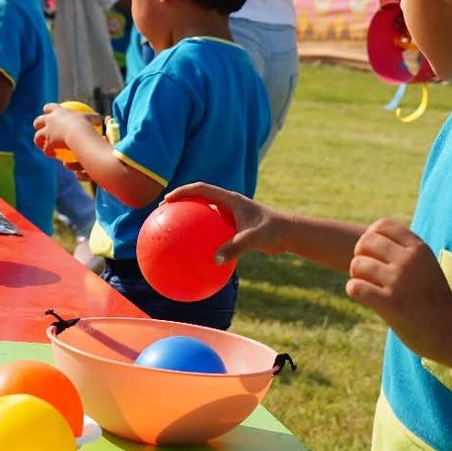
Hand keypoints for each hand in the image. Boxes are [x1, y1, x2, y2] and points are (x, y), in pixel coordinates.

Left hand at [33, 103, 93, 167]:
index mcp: (59, 111)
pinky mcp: (48, 143)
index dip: (48, 109)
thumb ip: (95, 119)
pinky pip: (46, 149)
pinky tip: (51, 155)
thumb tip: (103, 118)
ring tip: (41, 144)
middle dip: (38, 124)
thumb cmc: (87, 125)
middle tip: (39, 127)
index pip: (50, 107)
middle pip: (39, 120)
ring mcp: (47, 132)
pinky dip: (48, 152)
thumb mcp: (93, 120)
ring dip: (39, 140)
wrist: (79, 134)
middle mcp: (50, 120)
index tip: (48, 111)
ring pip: (38, 136)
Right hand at [167, 183, 289, 260]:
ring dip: (189, 218)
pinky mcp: (234, 226)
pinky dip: (201, 236)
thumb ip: (235, 247)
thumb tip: (214, 261)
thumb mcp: (254, 238)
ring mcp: (230, 214)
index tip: (167, 200)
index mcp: (230, 198)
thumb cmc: (273, 232)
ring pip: (204, 213)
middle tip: (162, 211)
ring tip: (173, 229)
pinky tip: (193, 253)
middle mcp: (228, 204)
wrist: (289, 233)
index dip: (183, 191)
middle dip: (180, 202)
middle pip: (198, 198)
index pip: (201, 189)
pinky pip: (212, 230)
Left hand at [346, 220, 451, 362]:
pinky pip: (355, 287)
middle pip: (365, 242)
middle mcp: (409, 261)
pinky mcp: (390, 303)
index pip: (382, 226)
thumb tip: (370, 235)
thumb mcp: (426, 265)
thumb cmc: (434, 299)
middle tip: (367, 273)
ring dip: (357, 276)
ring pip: (357, 265)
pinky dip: (354, 291)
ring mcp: (400, 281)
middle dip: (361, 256)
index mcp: (419, 249)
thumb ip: (404, 250)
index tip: (374, 255)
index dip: (371, 238)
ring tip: (368, 286)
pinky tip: (365, 298)